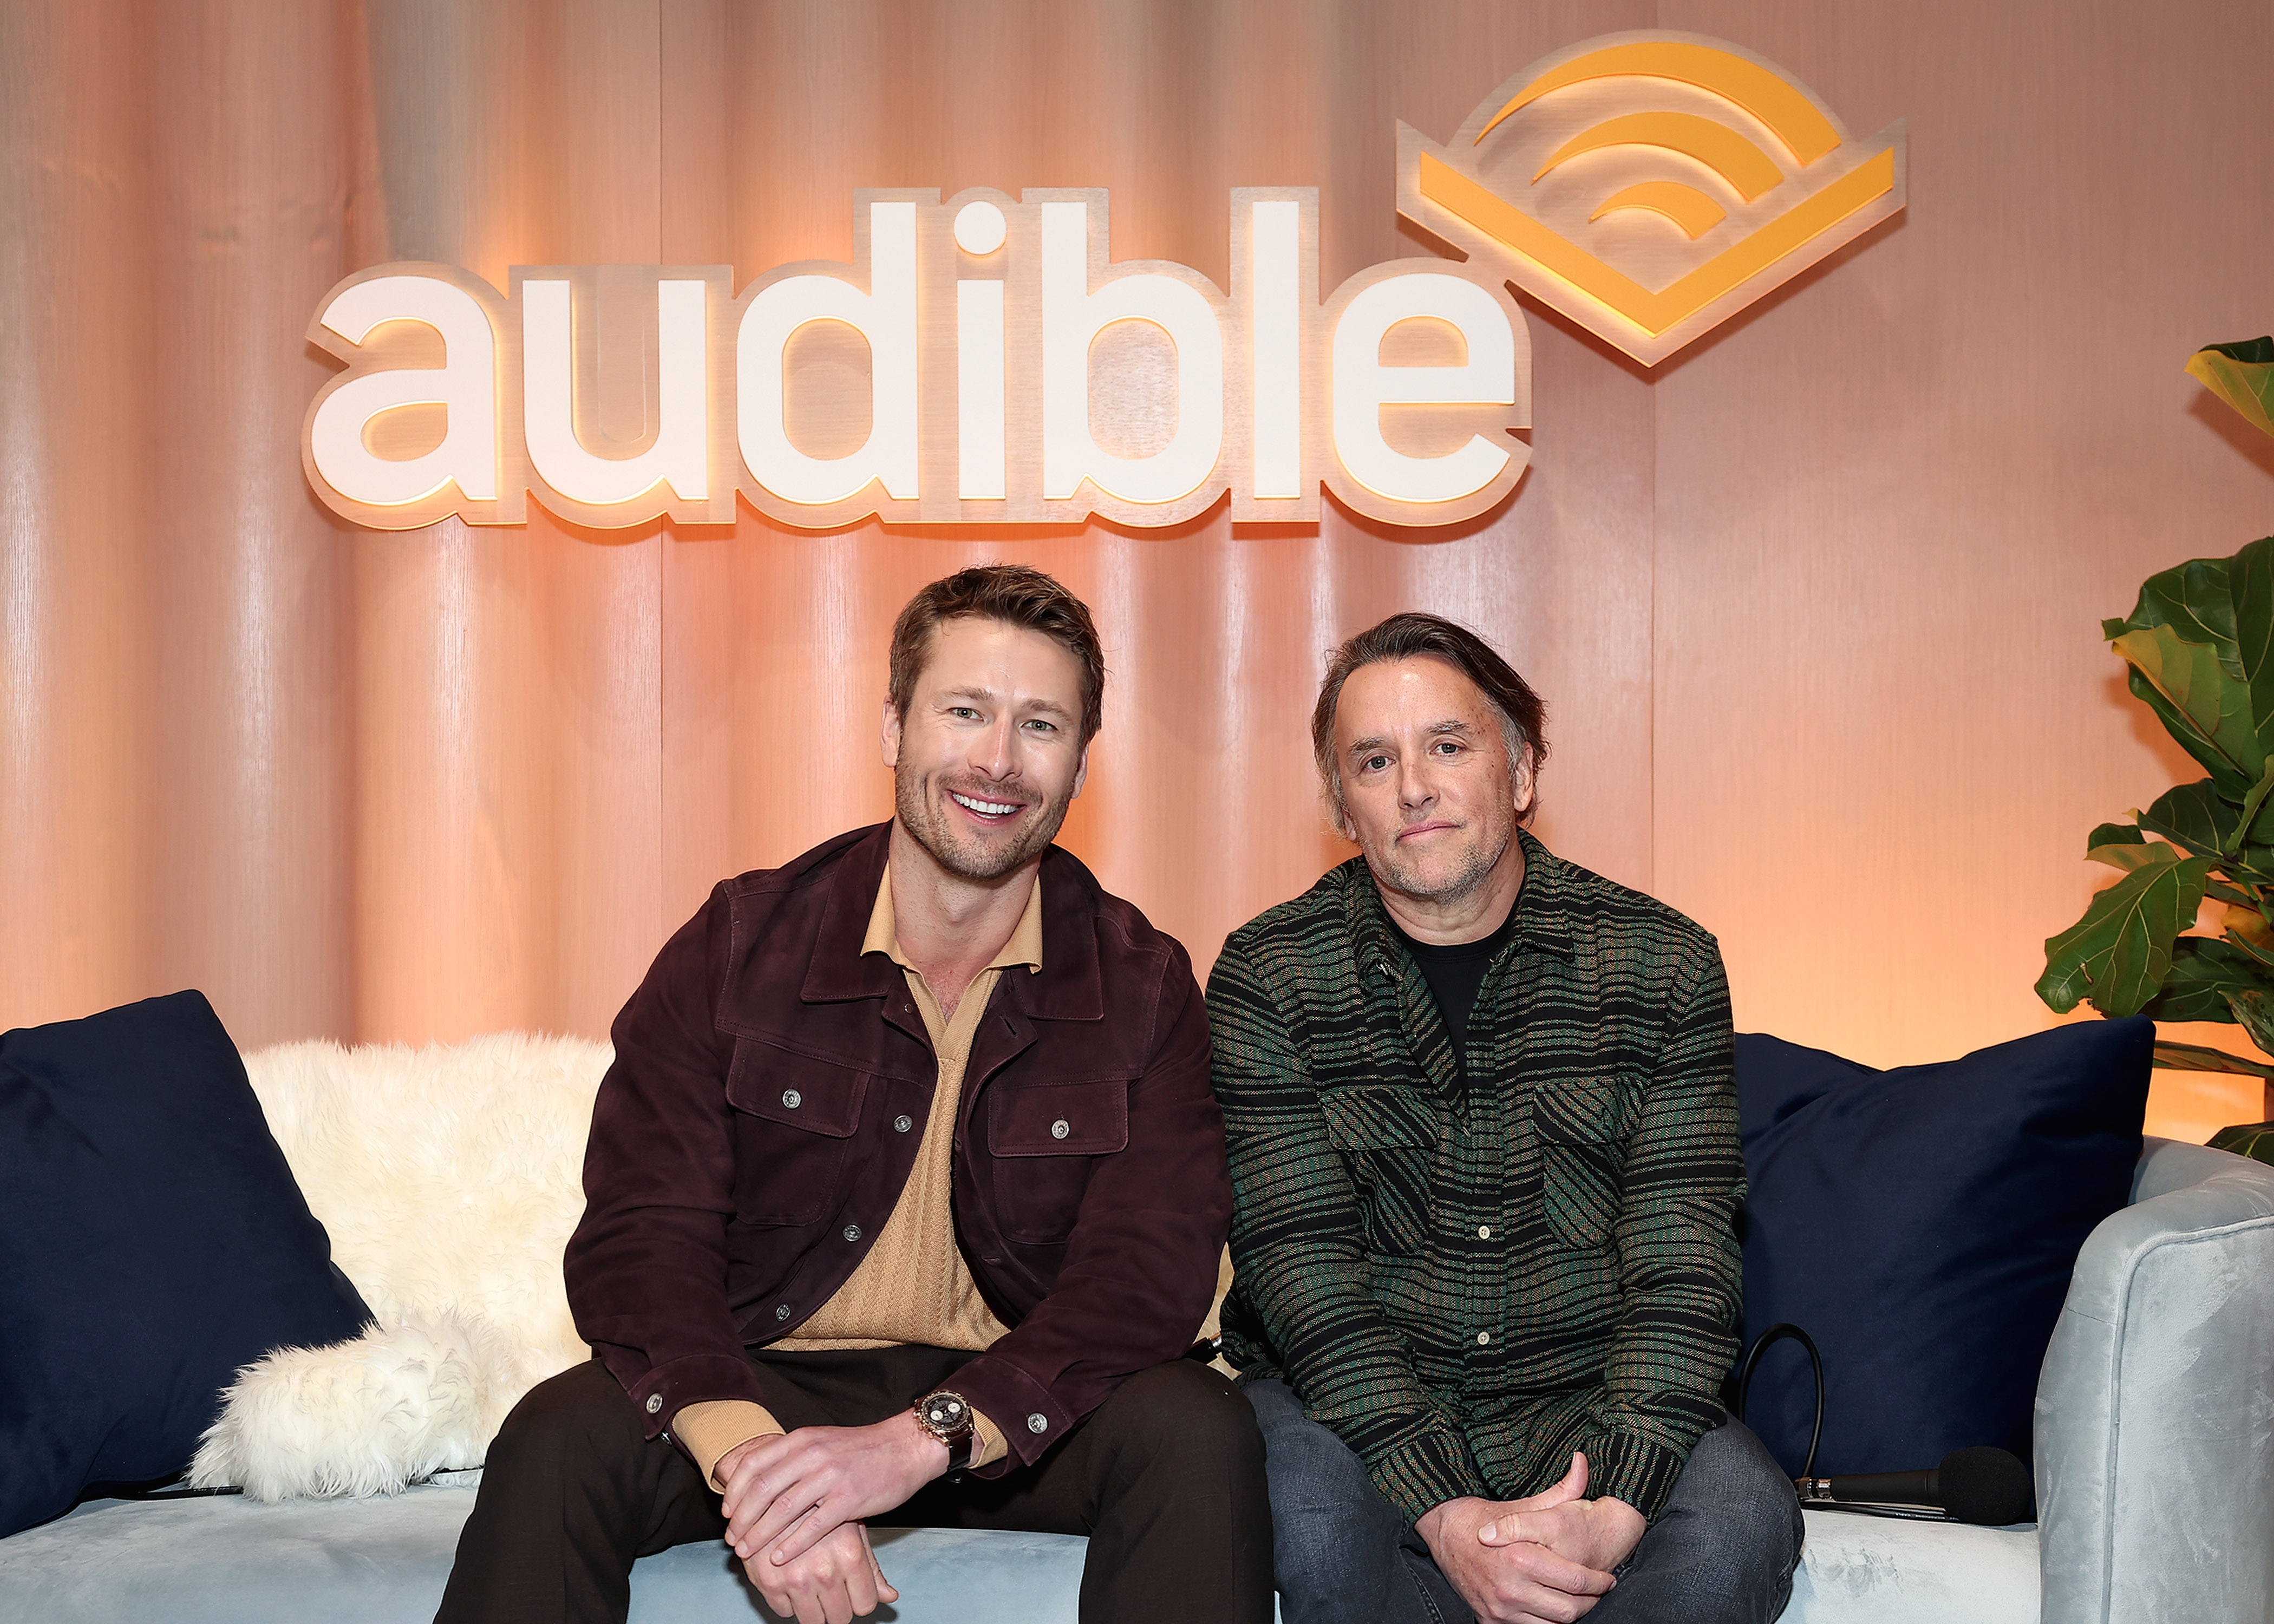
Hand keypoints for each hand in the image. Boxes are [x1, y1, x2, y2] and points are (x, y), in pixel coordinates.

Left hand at [719, 1412, 947, 1568]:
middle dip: (741, 1520)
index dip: (734, 1492)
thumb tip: (756, 1479)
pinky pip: (812, 1527)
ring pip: (782, 1510)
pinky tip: (779, 1558)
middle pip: (762, 1490)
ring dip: (759, 1535)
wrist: (905, 1447)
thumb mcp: (821, 1441)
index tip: (727, 1513)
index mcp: (802, 1439)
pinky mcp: (849, 1499)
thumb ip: (792, 1457)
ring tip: (747, 1552)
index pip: (753, 1465)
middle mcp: (812, 1454)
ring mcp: (831, 1477)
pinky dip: (791, 1545)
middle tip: (733, 1540)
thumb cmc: (860, 1450)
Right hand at [738, 1518, 896, 1623]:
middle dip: (837, 1608)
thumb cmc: (816, 1506)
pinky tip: (789, 1580)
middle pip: (840, 1617)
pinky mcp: (769, 1583)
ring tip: (811, 1587)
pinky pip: (784, 1612)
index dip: (859, 1601)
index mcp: (850, 1554)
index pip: (865, 1604)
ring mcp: (797, 1578)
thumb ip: (871, 1567)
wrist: (771, 1491)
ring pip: (813, 1621)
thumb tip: (890, 1597)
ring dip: (814, 1609)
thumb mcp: (851, 1529)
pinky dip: (787, 1602)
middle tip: (831, 1592)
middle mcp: (825, 1570)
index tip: (852, 1593)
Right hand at [1415, 1455, 1618, 1623]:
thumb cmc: (1486, 1517)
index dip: (1599, 1583)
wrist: (1444, 1532)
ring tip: (1574, 1600)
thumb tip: (1583, 1463)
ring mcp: (1498, 1609)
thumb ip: (1560, 1491)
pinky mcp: (1489, 1620)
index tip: (1607, 1579)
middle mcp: (1509, 1588)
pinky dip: (1542, 1622)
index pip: (1576, 1581)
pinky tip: (1547, 1607)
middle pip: (1568, 1611)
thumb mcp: (1524, 1505)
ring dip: (1567, 1615)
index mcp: (1522, 1558)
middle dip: (1589, 1603)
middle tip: (1596, 1592)